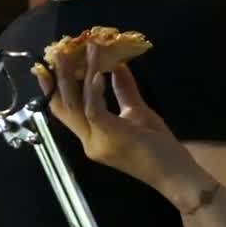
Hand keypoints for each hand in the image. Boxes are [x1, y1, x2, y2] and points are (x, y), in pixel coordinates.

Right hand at [34, 44, 195, 194]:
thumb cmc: (159, 147)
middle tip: (56, 51)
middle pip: (62, 106)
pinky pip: (94, 109)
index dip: (53, 88)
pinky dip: (93, 89)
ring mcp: (96, 140)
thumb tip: (117, 64)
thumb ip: (124, 90)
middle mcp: (88, 140)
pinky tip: (97, 73)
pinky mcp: (110, 136)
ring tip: (72, 53)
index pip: (64, 110)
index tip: (49, 64)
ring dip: (72, 76)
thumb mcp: (137, 112)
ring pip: (74, 105)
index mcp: (91, 135)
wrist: (176, 174)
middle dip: (56, 78)